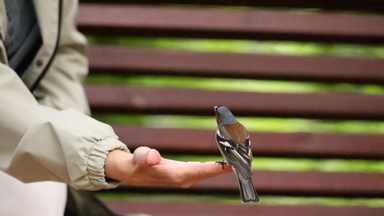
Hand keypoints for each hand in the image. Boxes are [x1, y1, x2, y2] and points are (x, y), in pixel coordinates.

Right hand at [105, 146, 230, 187]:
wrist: (134, 172)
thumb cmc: (138, 164)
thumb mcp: (140, 157)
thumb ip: (147, 157)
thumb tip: (154, 157)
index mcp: (176, 175)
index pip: (199, 171)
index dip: (215, 168)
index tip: (231, 164)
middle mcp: (184, 178)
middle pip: (209, 172)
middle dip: (226, 166)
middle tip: (245, 157)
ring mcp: (187, 177)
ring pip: (209, 171)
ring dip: (224, 166)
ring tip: (240, 156)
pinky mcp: (188, 174)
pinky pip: (206, 169)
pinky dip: (217, 165)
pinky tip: (226, 159)